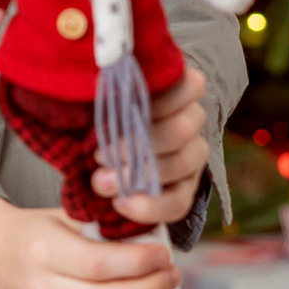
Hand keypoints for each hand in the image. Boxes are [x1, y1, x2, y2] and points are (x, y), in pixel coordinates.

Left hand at [91, 68, 208, 225]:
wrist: (95, 154)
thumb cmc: (98, 115)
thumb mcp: (100, 98)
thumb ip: (105, 89)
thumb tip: (98, 82)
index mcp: (179, 89)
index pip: (192, 86)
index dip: (158, 98)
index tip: (117, 105)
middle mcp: (192, 121)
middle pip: (181, 130)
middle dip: (136, 144)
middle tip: (97, 154)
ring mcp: (193, 156)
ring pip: (181, 164)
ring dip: (137, 175)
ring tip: (100, 181)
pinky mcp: (186, 189)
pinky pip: (179, 203)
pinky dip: (148, 207)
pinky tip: (119, 204)